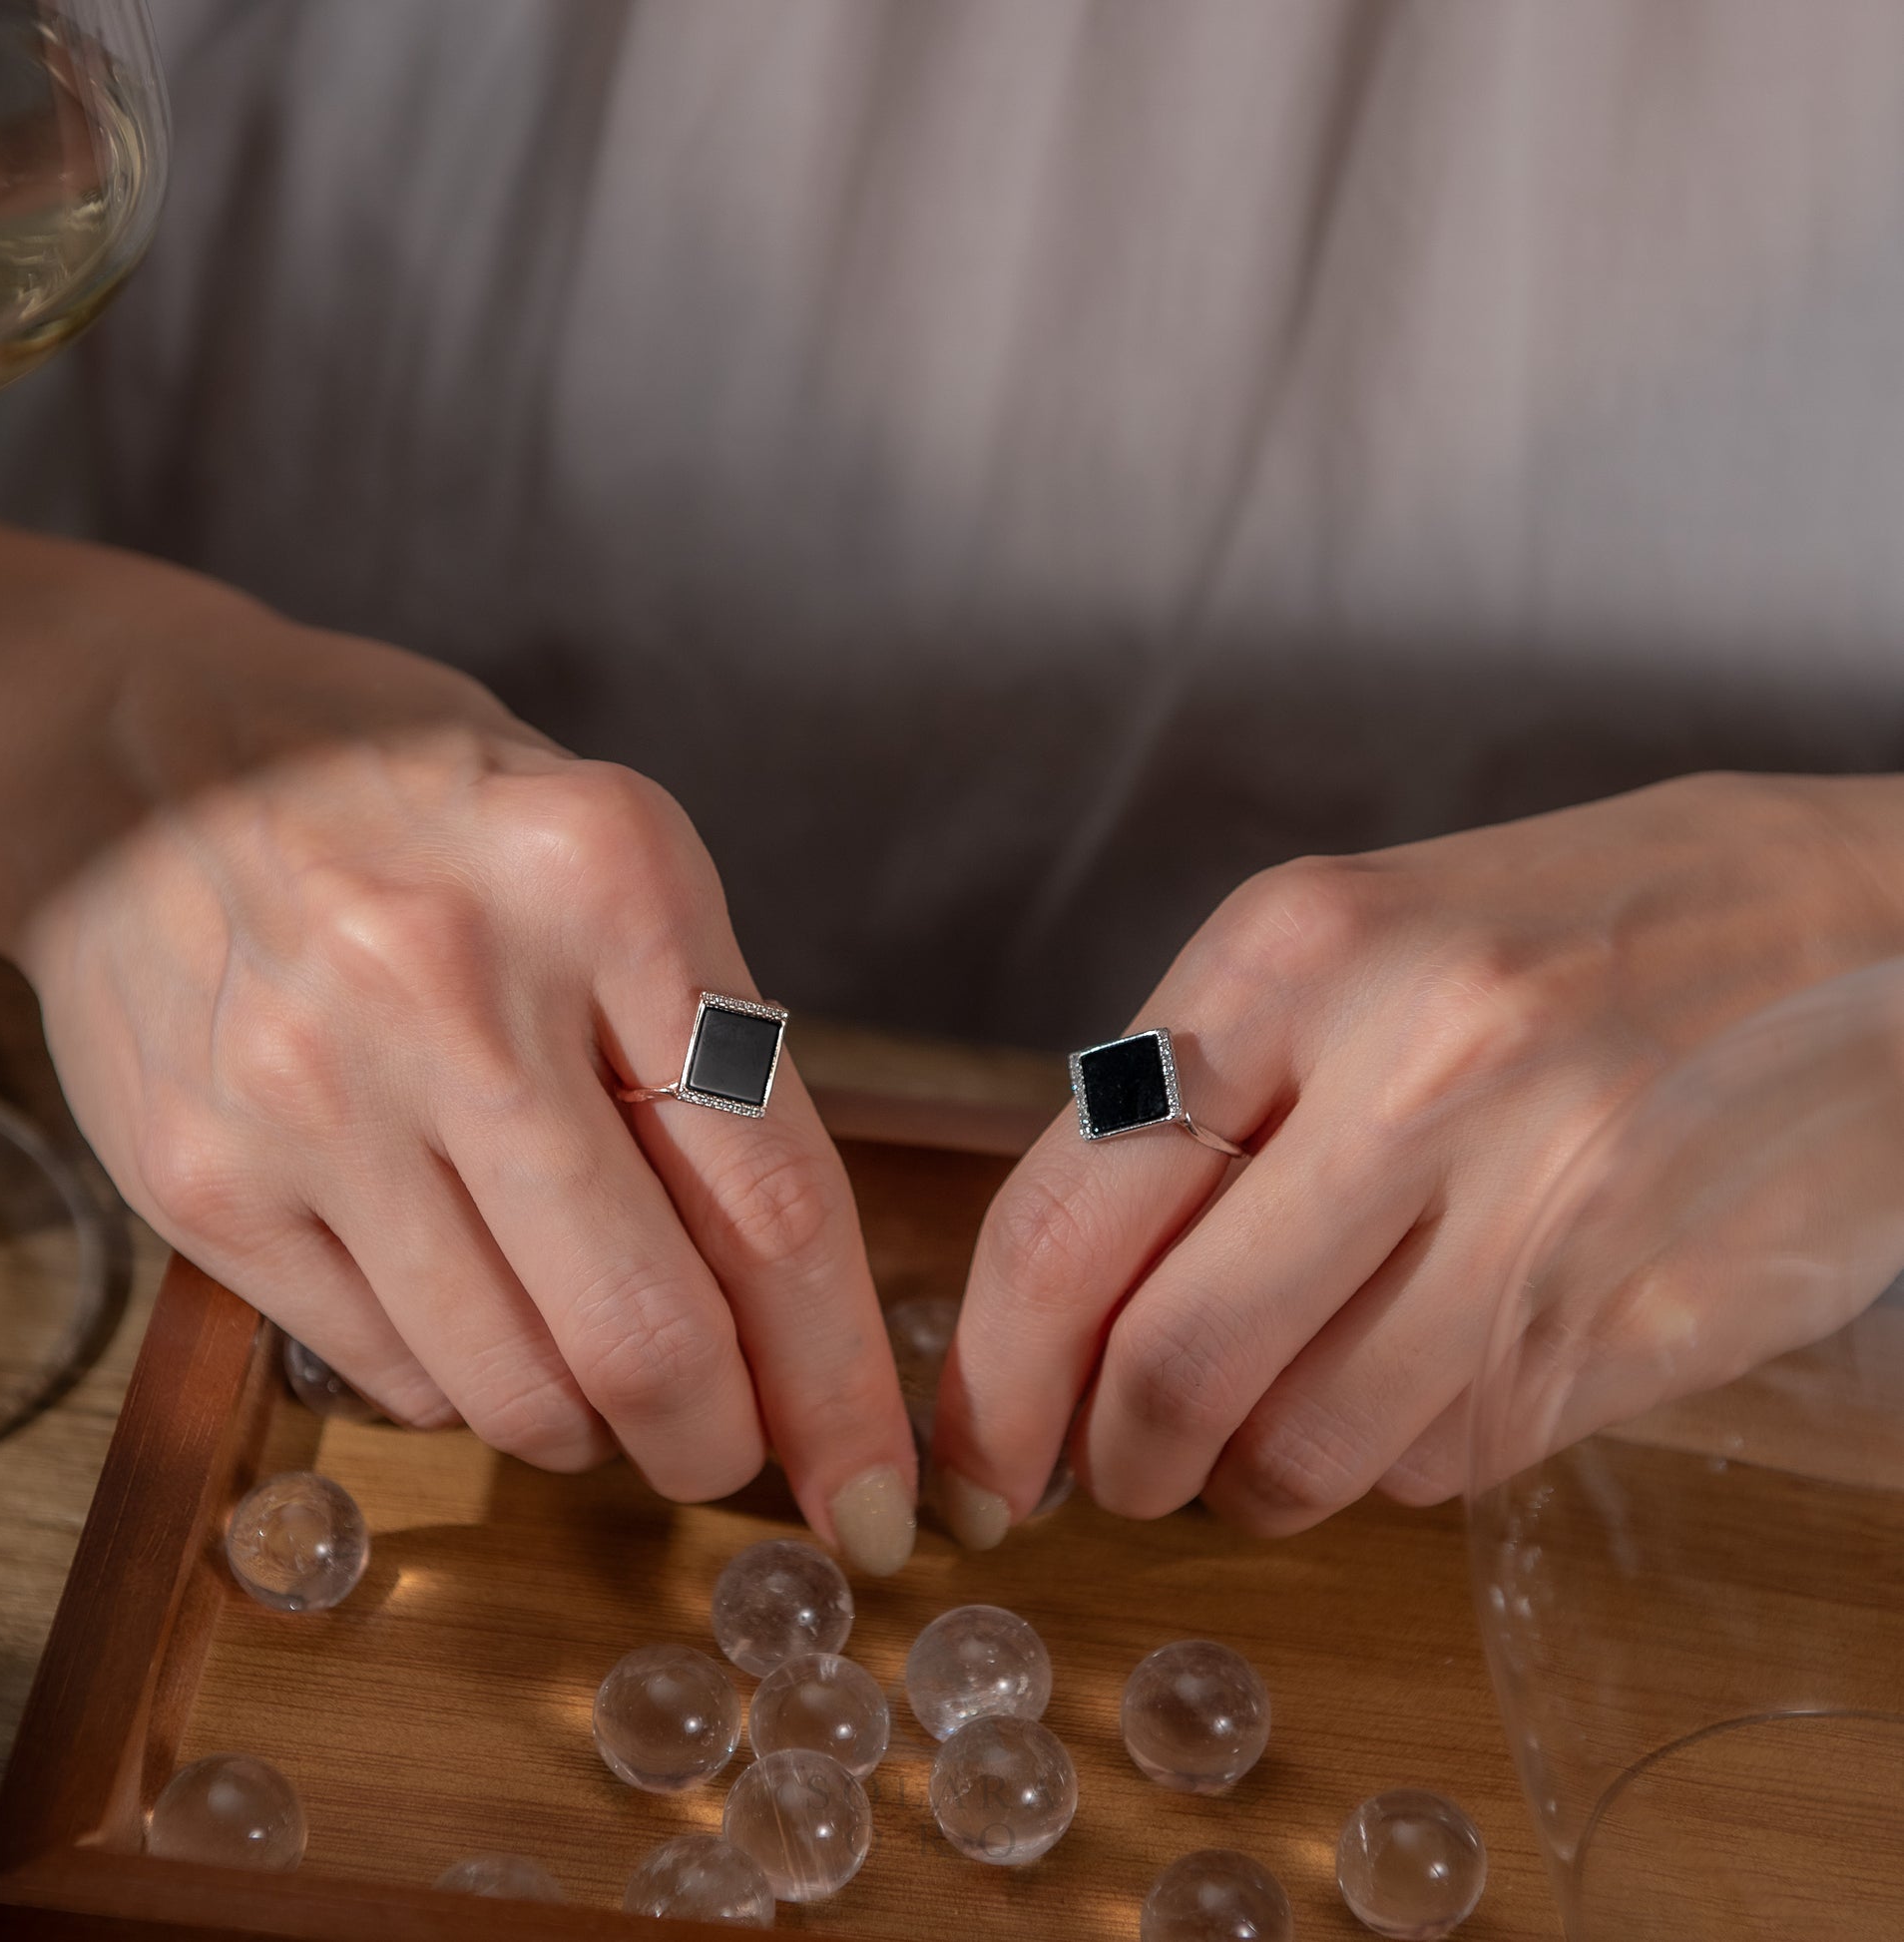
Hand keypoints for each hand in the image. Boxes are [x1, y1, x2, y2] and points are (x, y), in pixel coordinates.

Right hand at [0, 545, 914, 1571]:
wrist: (150, 754)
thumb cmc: (432, 816)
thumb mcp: (613, 867)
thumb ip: (710, 1058)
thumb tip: (790, 1303)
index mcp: (609, 884)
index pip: (776, 1198)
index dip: (839, 1376)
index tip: (874, 1487)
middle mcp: (455, 987)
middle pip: (649, 1330)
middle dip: (714, 1441)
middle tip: (725, 1452)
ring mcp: (313, 1090)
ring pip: (513, 1384)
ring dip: (586, 1429)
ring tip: (595, 1385)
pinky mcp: (201, 1175)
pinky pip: (387, 1371)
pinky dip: (463, 1387)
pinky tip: (472, 1318)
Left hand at [931, 772, 1903, 1543]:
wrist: (1867, 925)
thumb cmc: (1562, 938)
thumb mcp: (1352, 951)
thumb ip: (1198, 1112)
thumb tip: (1058, 1320)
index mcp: (1297, 949)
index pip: (1064, 1212)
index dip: (989, 1373)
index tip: (966, 1460)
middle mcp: (1418, 1065)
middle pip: (1169, 1364)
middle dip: (1115, 1461)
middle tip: (1116, 1474)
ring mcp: (1548, 1196)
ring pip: (1309, 1451)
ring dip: (1260, 1478)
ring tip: (1281, 1420)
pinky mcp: (1649, 1311)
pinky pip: (1451, 1462)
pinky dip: (1402, 1459)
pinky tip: (1436, 1369)